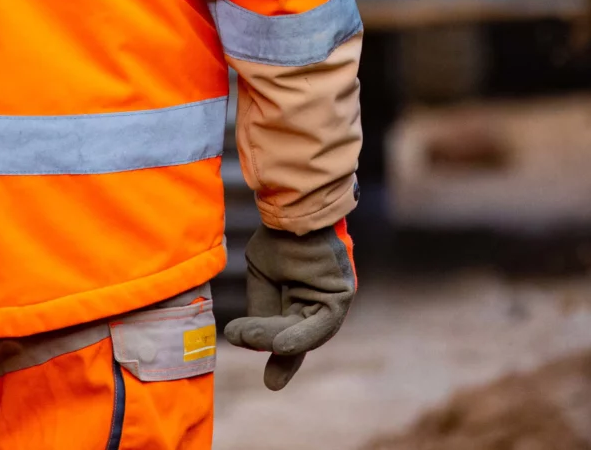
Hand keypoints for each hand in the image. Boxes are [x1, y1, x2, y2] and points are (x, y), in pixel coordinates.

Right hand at [221, 222, 356, 390]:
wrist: (294, 207)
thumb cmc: (279, 237)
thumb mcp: (261, 276)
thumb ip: (261, 311)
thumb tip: (248, 341)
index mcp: (300, 298)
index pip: (289, 335)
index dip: (281, 360)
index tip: (271, 383)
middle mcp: (318, 301)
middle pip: (301, 340)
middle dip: (286, 360)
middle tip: (272, 382)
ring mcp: (332, 298)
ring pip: (310, 335)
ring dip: (286, 345)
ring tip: (269, 348)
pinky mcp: (342, 293)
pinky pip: (321, 323)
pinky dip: (302, 337)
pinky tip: (283, 343)